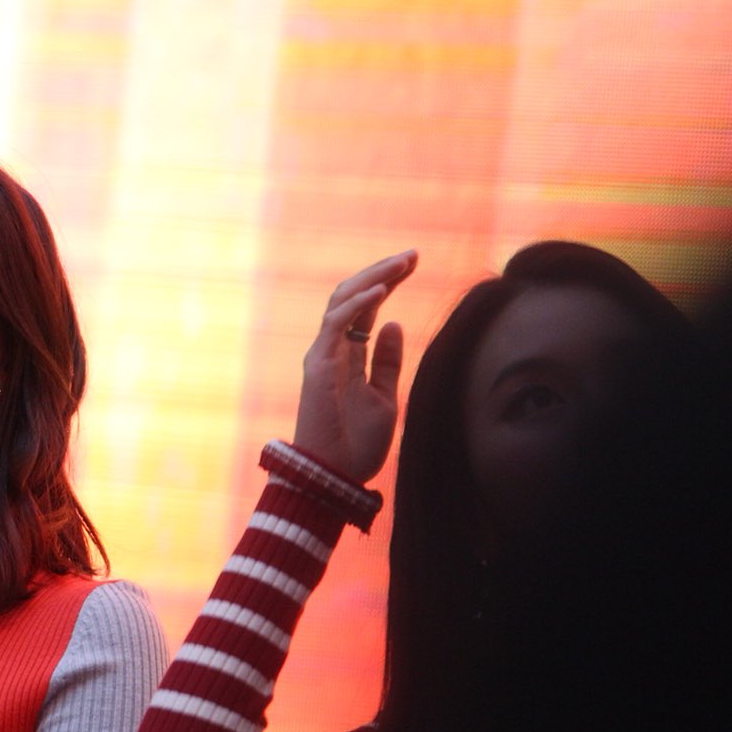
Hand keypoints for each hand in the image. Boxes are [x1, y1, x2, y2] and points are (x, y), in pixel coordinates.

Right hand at [292, 250, 417, 483]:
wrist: (335, 477)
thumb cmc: (357, 444)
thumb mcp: (385, 397)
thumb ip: (388, 361)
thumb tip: (396, 323)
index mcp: (348, 356)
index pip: (366, 308)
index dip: (387, 282)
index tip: (414, 263)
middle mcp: (332, 349)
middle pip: (353, 296)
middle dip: (382, 271)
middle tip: (412, 255)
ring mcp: (322, 355)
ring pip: (343, 301)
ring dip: (374, 278)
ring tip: (402, 263)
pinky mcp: (318, 366)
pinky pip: (336, 324)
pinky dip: (359, 304)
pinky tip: (382, 290)